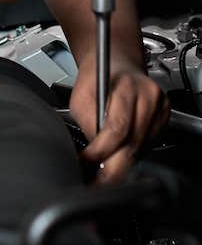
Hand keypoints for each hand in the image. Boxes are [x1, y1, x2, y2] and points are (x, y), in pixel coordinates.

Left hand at [71, 51, 169, 182]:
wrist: (114, 63)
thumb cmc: (96, 77)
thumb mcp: (81, 96)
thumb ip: (86, 122)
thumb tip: (92, 153)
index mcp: (126, 87)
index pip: (117, 129)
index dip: (101, 151)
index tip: (88, 161)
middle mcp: (148, 97)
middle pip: (133, 144)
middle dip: (114, 168)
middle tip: (98, 181)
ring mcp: (160, 108)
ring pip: (142, 148)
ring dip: (123, 162)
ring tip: (106, 168)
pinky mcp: (164, 118)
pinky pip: (149, 144)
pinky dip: (133, 153)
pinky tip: (120, 152)